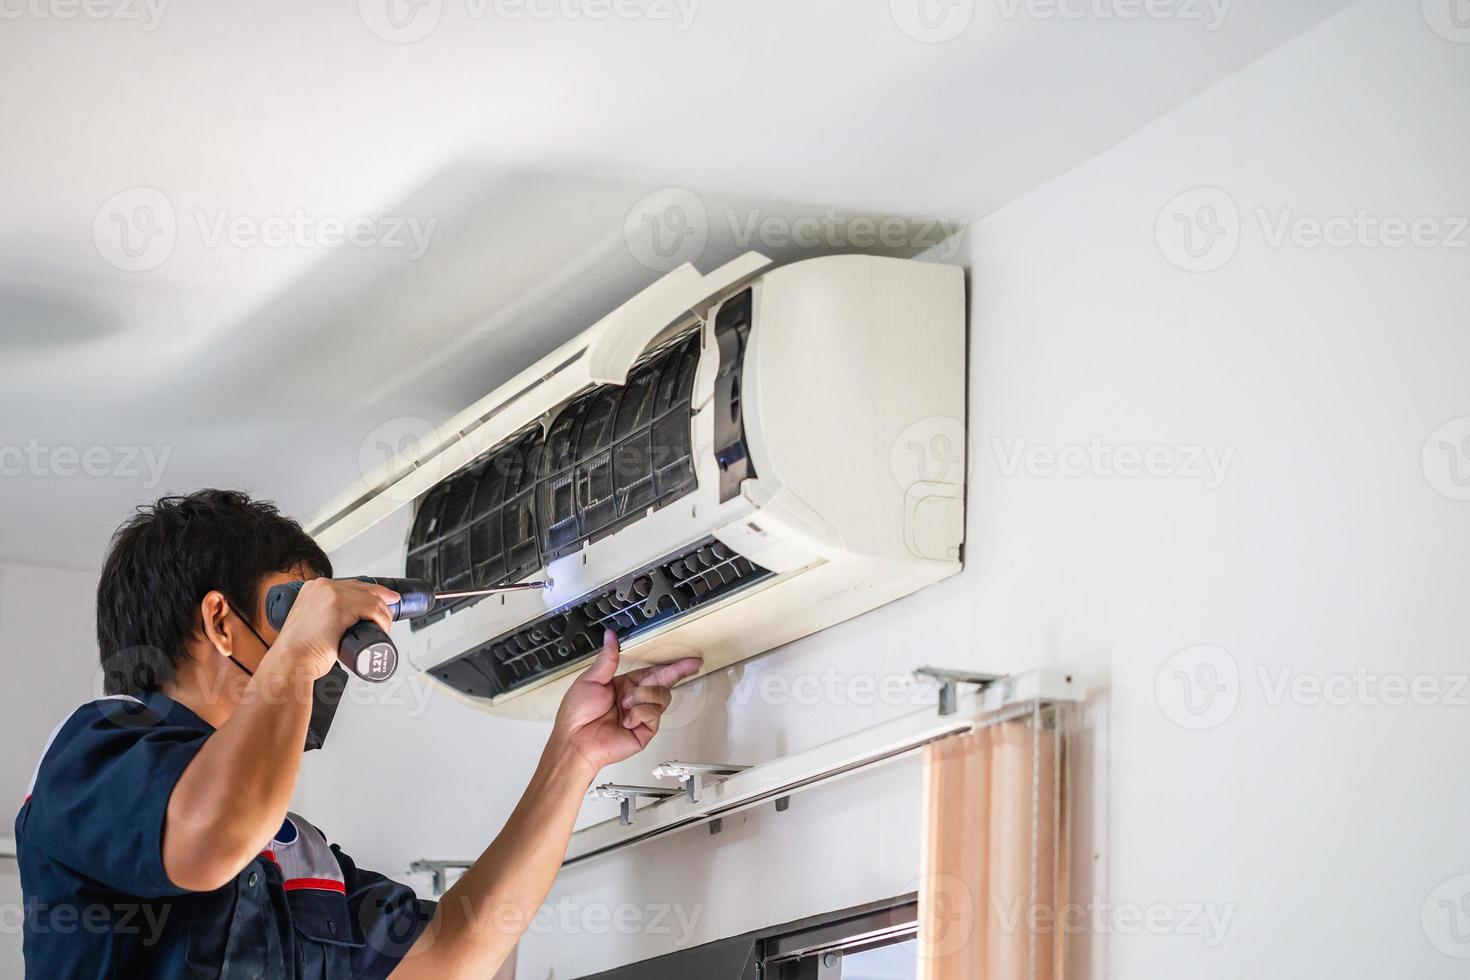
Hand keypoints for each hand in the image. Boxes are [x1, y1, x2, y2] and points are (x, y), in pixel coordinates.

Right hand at [270, 578, 398, 678]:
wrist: (290, 664)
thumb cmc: (298, 653)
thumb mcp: (311, 626)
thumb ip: (323, 619)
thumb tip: (342, 624)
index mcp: (312, 589)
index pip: (350, 584)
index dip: (371, 591)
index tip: (385, 599)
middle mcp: (320, 587)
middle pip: (363, 588)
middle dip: (382, 601)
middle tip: (389, 614)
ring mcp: (330, 594)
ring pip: (371, 598)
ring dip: (383, 615)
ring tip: (383, 630)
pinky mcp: (339, 606)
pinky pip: (372, 608)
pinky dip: (382, 620)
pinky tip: (382, 629)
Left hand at [553, 630, 702, 772]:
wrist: (576, 741)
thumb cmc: (577, 713)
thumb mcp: (591, 679)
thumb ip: (607, 658)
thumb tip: (610, 637)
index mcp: (625, 685)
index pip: (653, 671)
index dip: (671, 665)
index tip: (688, 659)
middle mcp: (636, 699)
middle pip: (664, 682)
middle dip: (677, 671)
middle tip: (692, 664)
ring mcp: (641, 715)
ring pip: (661, 696)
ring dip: (644, 695)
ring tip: (627, 703)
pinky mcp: (645, 730)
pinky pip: (653, 714)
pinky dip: (640, 713)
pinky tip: (627, 719)